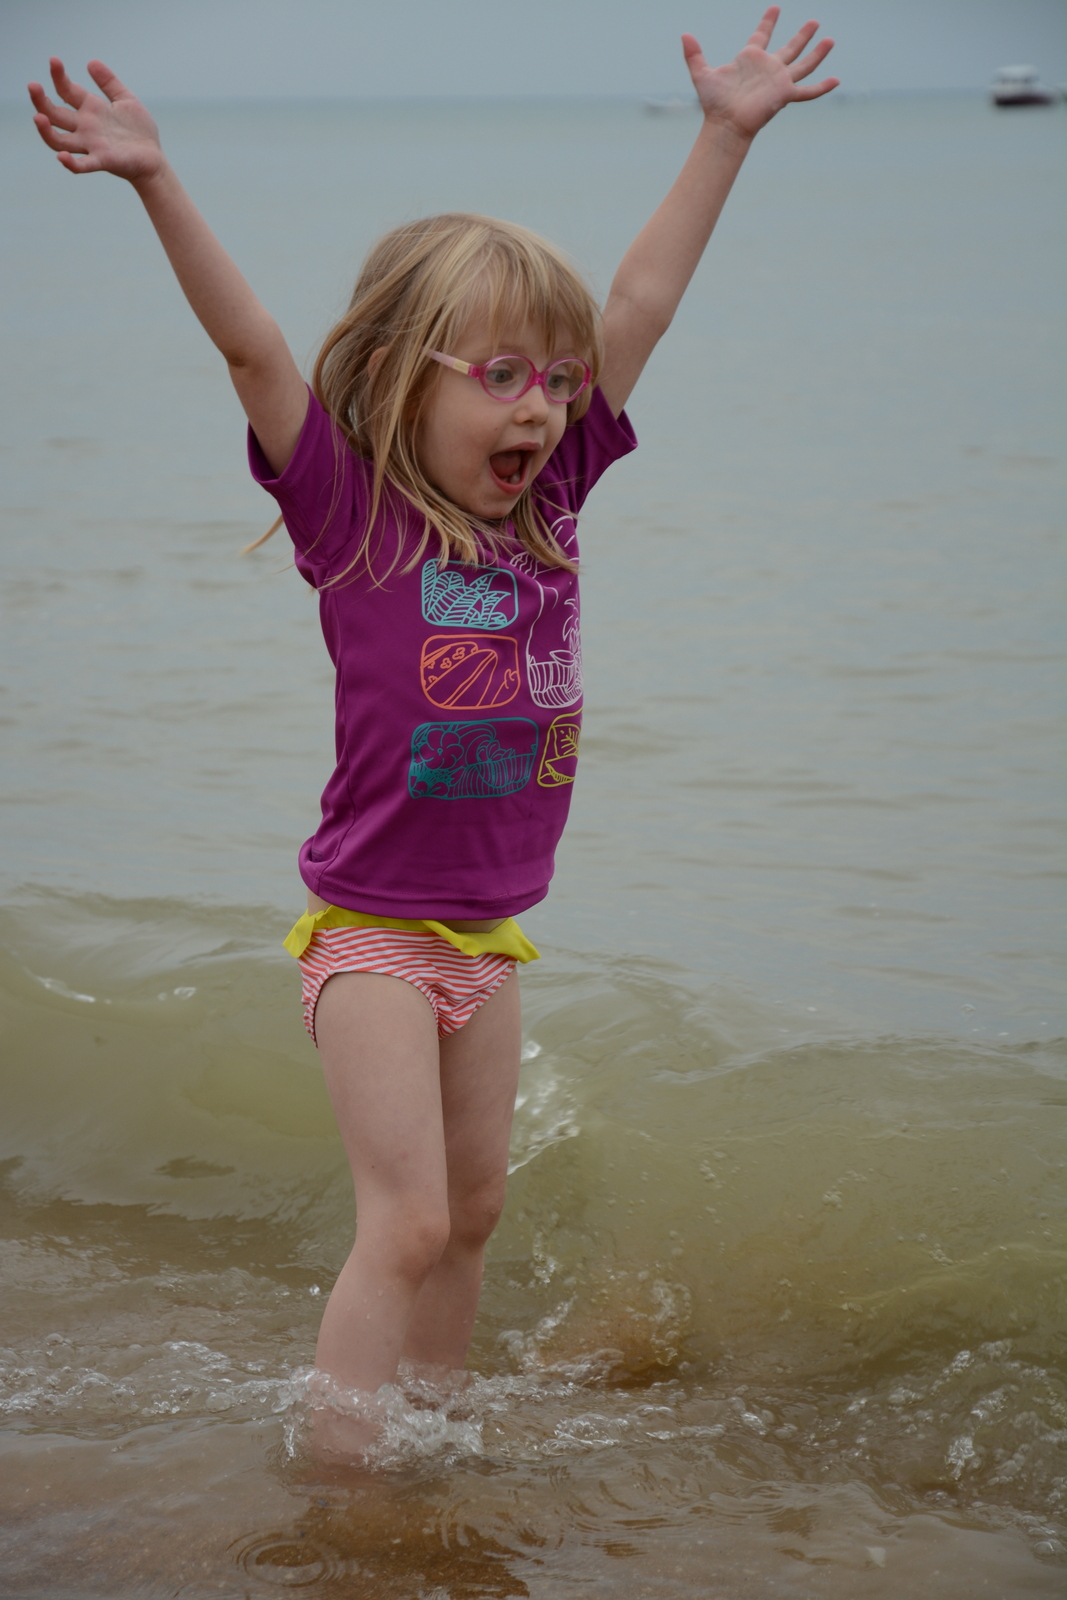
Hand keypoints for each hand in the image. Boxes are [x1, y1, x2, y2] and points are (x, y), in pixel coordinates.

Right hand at [28, 58, 163, 182]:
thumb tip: (91, 62)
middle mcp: (85, 127)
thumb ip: (109, 82)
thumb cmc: (140, 131)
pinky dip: (71, 163)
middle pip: (55, 114)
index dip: (58, 76)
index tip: (54, 60)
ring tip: (38, 117)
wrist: (154, 159)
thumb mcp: (126, 100)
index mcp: (90, 109)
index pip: (66, 91)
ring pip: (59, 140)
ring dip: (46, 130)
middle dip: (41, 101)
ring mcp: (91, 145)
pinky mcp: (102, 161)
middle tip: (33, 85)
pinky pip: (82, 165)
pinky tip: (62, 157)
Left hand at [683, 6, 837, 140]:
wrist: (725, 124)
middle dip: (802, 35)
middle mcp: (768, 68)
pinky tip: (836, 81)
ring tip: (830, 40)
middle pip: (790, 47)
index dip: (768, 22)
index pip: (762, 35)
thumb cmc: (714, 103)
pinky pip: (807, 91)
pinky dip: (822, 87)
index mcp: (751, 59)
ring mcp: (778, 81)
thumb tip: (683, 35)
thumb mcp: (701, 73)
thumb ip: (694, 54)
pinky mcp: (785, 94)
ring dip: (817, 53)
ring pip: (803, 64)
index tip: (774, 8)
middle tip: (814, 21)